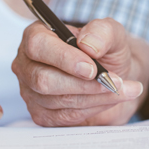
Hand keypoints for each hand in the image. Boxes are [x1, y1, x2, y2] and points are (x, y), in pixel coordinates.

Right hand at [12, 18, 144, 126]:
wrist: (113, 75)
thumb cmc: (106, 51)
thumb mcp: (111, 33)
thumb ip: (102, 31)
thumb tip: (88, 45)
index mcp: (37, 35)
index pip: (38, 46)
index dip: (64, 58)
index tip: (92, 68)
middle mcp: (28, 64)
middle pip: (44, 79)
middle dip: (83, 84)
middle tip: (114, 82)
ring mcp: (31, 92)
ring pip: (57, 100)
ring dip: (95, 96)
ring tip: (120, 88)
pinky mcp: (42, 114)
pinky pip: (65, 116)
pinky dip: (93, 108)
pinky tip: (110, 99)